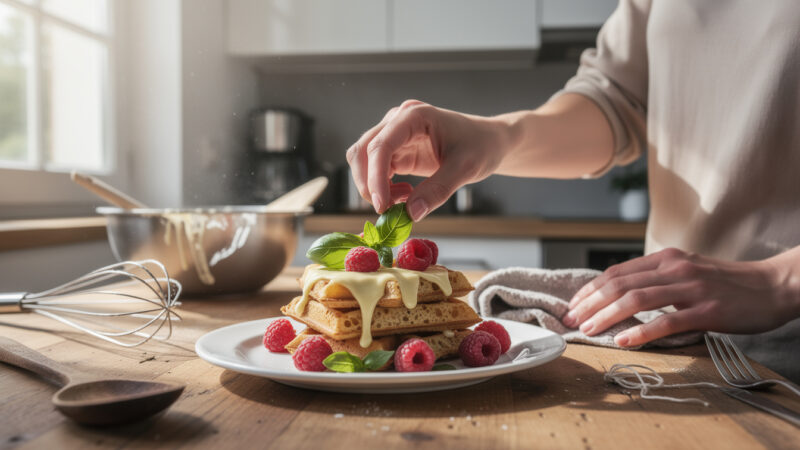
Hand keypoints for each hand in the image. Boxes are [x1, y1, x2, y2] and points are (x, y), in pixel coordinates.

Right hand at [346, 100, 508, 220]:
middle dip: (368, 183)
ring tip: (402, 200)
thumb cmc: (482, 146)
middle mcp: (398, 120)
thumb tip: (411, 214)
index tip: (381, 205)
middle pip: (363, 151)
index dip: (375, 176)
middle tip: (387, 209)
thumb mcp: (465, 169)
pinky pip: (376, 170)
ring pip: (364, 160)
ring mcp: (395, 134)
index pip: (381, 144)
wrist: (490, 141)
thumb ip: (438, 190)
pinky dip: (382, 187)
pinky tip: (405, 196)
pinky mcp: (397, 150)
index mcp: (414, 116)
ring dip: (373, 186)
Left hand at [563, 247, 799, 346]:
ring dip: (606, 316)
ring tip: (588, 330)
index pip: (616, 272)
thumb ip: (657, 279)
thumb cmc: (728, 284)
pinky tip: (623, 341)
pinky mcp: (707, 311)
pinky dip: (641, 331)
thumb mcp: (687, 271)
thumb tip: (621, 294)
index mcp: (666, 258)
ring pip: (636, 299)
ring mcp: (691, 288)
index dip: (590, 290)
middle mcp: (675, 268)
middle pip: (619, 284)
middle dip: (589, 304)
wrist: (774, 286)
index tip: (573, 306)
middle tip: (571, 321)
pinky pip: (667, 321)